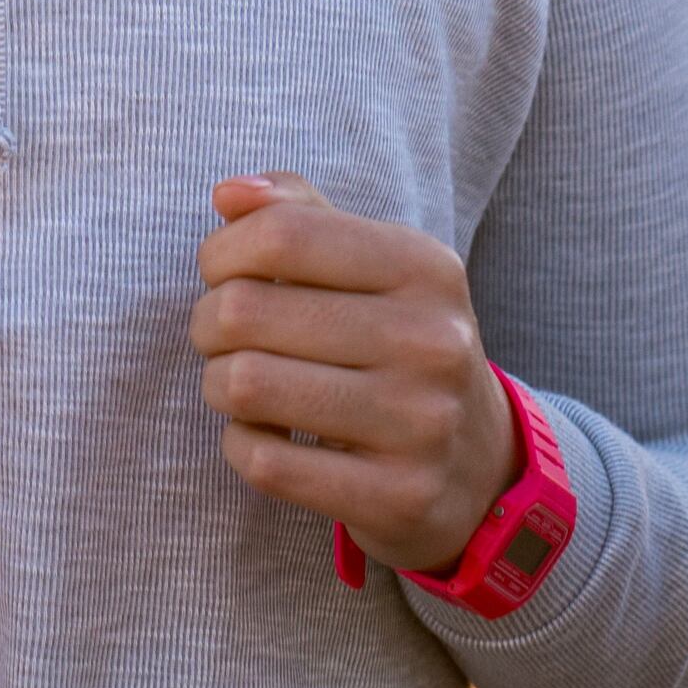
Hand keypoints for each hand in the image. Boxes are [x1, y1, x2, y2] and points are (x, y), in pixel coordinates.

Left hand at [191, 173, 516, 574]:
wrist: (479, 466)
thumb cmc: (397, 346)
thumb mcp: (373, 267)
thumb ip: (299, 215)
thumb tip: (228, 192)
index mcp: (426, 268)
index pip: (280, 234)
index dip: (221, 252)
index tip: (222, 274)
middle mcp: (432, 341)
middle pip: (245, 310)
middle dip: (208, 323)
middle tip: (224, 339)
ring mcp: (421, 423)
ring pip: (244, 384)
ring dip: (218, 385)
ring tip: (241, 386)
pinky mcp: (398, 496)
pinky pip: (263, 462)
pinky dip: (241, 444)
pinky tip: (267, 437)